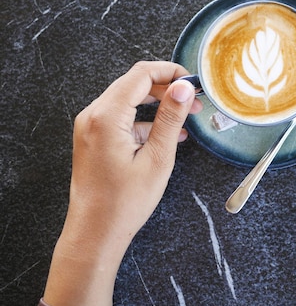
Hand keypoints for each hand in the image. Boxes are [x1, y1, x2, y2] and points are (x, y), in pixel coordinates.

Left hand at [43, 61, 201, 305]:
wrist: (95, 233)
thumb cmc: (125, 202)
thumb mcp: (157, 158)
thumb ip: (170, 118)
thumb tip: (184, 87)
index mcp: (107, 116)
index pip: (141, 74)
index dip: (171, 72)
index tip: (194, 83)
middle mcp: (93, 115)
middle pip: (134, 84)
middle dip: (167, 88)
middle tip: (195, 102)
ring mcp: (90, 127)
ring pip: (128, 100)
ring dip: (158, 105)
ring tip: (186, 118)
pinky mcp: (93, 139)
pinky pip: (121, 118)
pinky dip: (145, 121)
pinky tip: (169, 135)